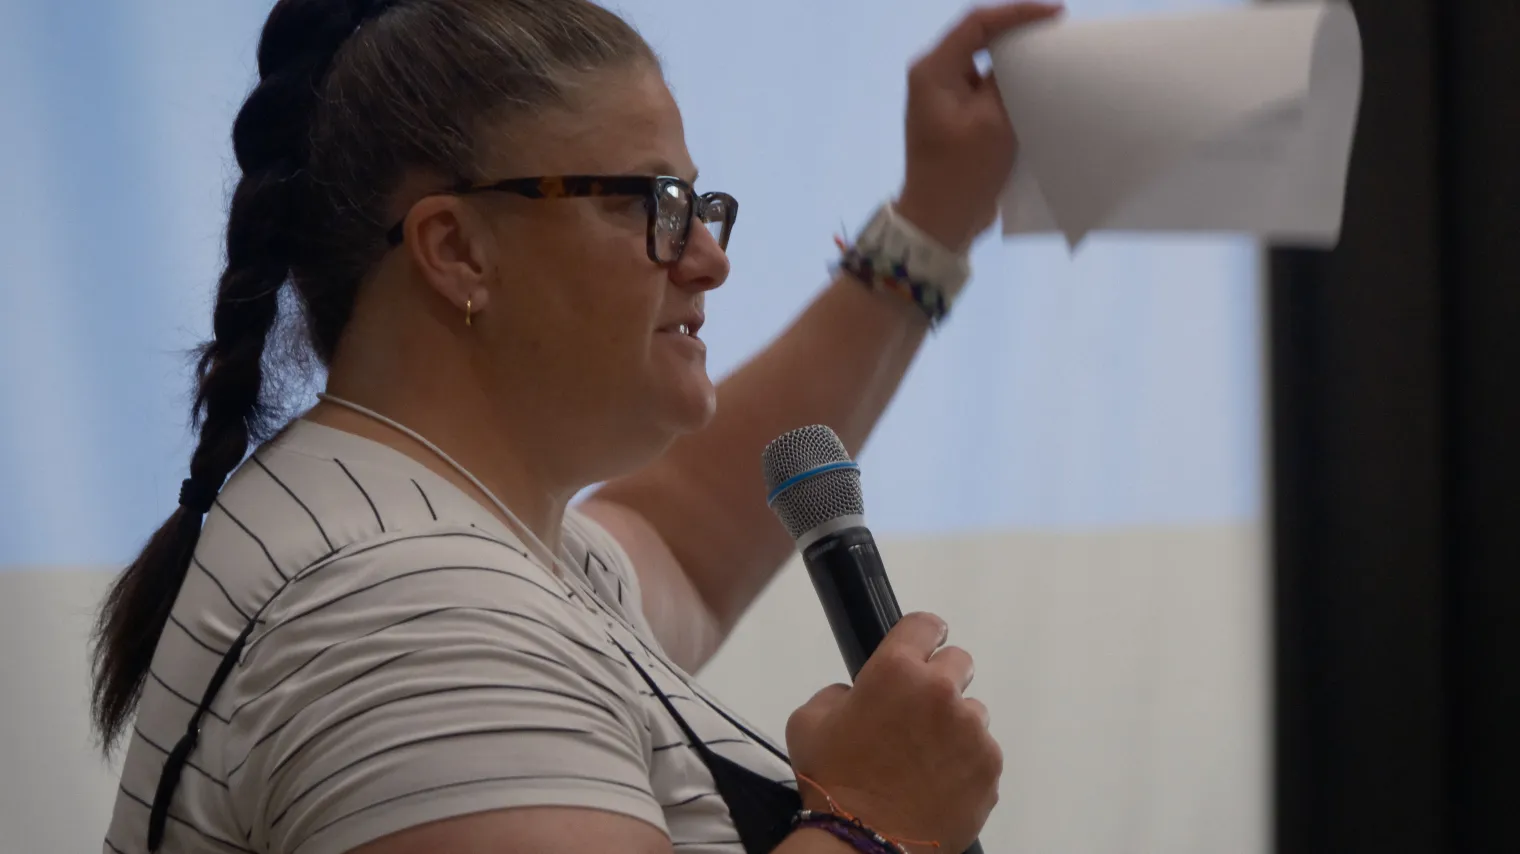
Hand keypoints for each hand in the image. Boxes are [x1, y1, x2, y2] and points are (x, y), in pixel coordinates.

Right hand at [785, 613, 999, 853]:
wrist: (863, 843)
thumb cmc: (833, 784)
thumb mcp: (808, 722)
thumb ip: (838, 693)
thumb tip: (857, 695)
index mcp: (895, 670)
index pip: (925, 624)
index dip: (923, 635)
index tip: (924, 645)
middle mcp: (940, 692)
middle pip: (958, 663)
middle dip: (940, 681)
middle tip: (918, 713)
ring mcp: (970, 730)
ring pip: (972, 712)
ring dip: (953, 726)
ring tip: (925, 759)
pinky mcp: (988, 765)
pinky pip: (982, 752)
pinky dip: (964, 763)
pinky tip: (937, 782)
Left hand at [896, 2, 1065, 250]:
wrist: (939, 221)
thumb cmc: (961, 173)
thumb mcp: (993, 122)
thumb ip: (1007, 82)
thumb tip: (1022, 58)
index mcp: (933, 71)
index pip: (977, 24)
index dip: (1017, 13)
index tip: (1056, 14)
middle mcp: (934, 77)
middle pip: (980, 39)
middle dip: (1018, 34)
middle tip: (1057, 33)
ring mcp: (945, 98)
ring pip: (985, 65)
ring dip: (1016, 63)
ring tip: (1052, 57)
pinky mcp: (957, 118)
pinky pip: (986, 90)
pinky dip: (1010, 87)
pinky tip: (1037, 88)